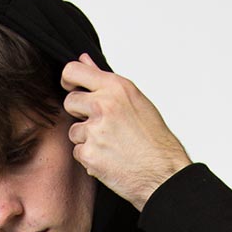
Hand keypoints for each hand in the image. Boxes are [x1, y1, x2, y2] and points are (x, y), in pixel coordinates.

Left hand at [60, 54, 192, 211]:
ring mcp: (94, 130)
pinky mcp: (89, 154)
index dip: (68, 79)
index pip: (73, 71)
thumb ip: (105, 80)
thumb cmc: (153, 138)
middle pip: (69, 102)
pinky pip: (78, 152)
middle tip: (101, 125)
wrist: (163, 172)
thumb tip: (84, 59)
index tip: (71, 87)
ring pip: (73, 131)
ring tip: (111, 145)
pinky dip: (90, 158)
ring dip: (87, 139)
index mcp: (115, 87)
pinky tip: (109, 159)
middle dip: (80, 113)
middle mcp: (103, 105)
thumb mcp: (134, 99)